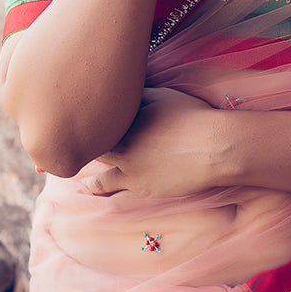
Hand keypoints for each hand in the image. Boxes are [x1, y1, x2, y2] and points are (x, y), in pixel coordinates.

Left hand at [82, 88, 225, 199]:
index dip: (88, 131)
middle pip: (95, 155)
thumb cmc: (193, 117)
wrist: (214, 147)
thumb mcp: (163, 96)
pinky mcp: (143, 189)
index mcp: (125, 125)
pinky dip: (109, 196)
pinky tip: (105, 200)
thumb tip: (123, 91)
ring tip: (86, 185)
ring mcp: (131, 172)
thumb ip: (138, 96)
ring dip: (93, 183)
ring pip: (101, 181)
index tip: (81, 132)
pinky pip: (118, 197)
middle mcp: (122, 148)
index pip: (95, 129)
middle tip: (77, 159)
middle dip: (87, 156)